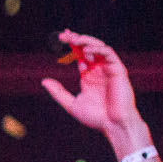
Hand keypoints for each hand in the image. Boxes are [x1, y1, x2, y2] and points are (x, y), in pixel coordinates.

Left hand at [41, 31, 145, 148]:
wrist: (114, 126)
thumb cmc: (96, 118)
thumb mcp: (71, 104)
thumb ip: (58, 92)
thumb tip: (44, 81)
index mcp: (88, 76)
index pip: (79, 55)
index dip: (72, 44)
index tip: (61, 37)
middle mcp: (98, 70)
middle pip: (88, 48)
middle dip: (77, 40)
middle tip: (64, 35)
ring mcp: (108, 69)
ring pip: (99, 48)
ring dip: (87, 41)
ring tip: (74, 39)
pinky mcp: (118, 70)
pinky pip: (109, 54)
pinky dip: (98, 49)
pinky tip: (86, 50)